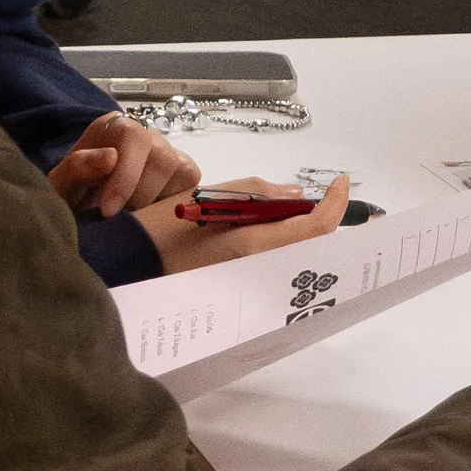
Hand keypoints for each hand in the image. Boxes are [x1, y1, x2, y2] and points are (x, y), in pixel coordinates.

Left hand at [47, 113, 199, 216]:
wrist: (81, 212)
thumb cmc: (70, 197)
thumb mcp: (61, 187)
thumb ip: (77, 169)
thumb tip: (110, 157)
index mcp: (114, 128)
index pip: (133, 137)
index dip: (125, 176)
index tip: (108, 211)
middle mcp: (147, 135)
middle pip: (162, 158)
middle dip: (139, 195)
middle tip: (116, 217)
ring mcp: (169, 154)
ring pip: (181, 171)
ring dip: (155, 202)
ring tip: (130, 215)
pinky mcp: (184, 175)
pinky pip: (191, 186)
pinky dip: (172, 206)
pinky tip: (149, 216)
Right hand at [132, 176, 350, 272]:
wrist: (129, 263)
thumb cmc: (163, 228)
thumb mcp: (209, 196)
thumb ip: (257, 193)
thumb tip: (295, 194)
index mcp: (253, 244)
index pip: (316, 226)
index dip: (336, 204)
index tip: (341, 183)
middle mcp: (258, 268)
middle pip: (312, 245)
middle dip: (325, 219)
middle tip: (326, 197)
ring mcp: (250, 282)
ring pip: (296, 255)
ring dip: (306, 232)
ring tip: (300, 210)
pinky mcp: (240, 288)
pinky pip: (276, 264)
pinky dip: (285, 244)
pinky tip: (275, 229)